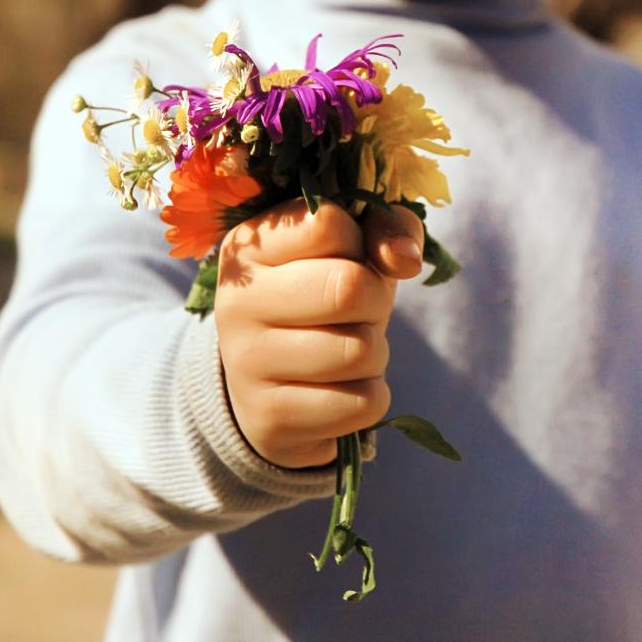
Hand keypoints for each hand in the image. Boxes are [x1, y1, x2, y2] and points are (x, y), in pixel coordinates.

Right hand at [214, 199, 424, 468]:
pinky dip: (370, 395)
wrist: (272, 386)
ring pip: (359, 350)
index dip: (358, 242)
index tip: (346, 258)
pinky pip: (362, 403)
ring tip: (348, 350)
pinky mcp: (270, 418)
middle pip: (348, 287)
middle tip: (358, 311)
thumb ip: (384, 229)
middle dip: (375, 300)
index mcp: (246, 248)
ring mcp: (247, 364)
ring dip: (375, 352)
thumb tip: (406, 259)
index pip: (328, 224)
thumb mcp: (350, 251)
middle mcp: (235, 303)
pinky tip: (341, 389)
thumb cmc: (319, 300)